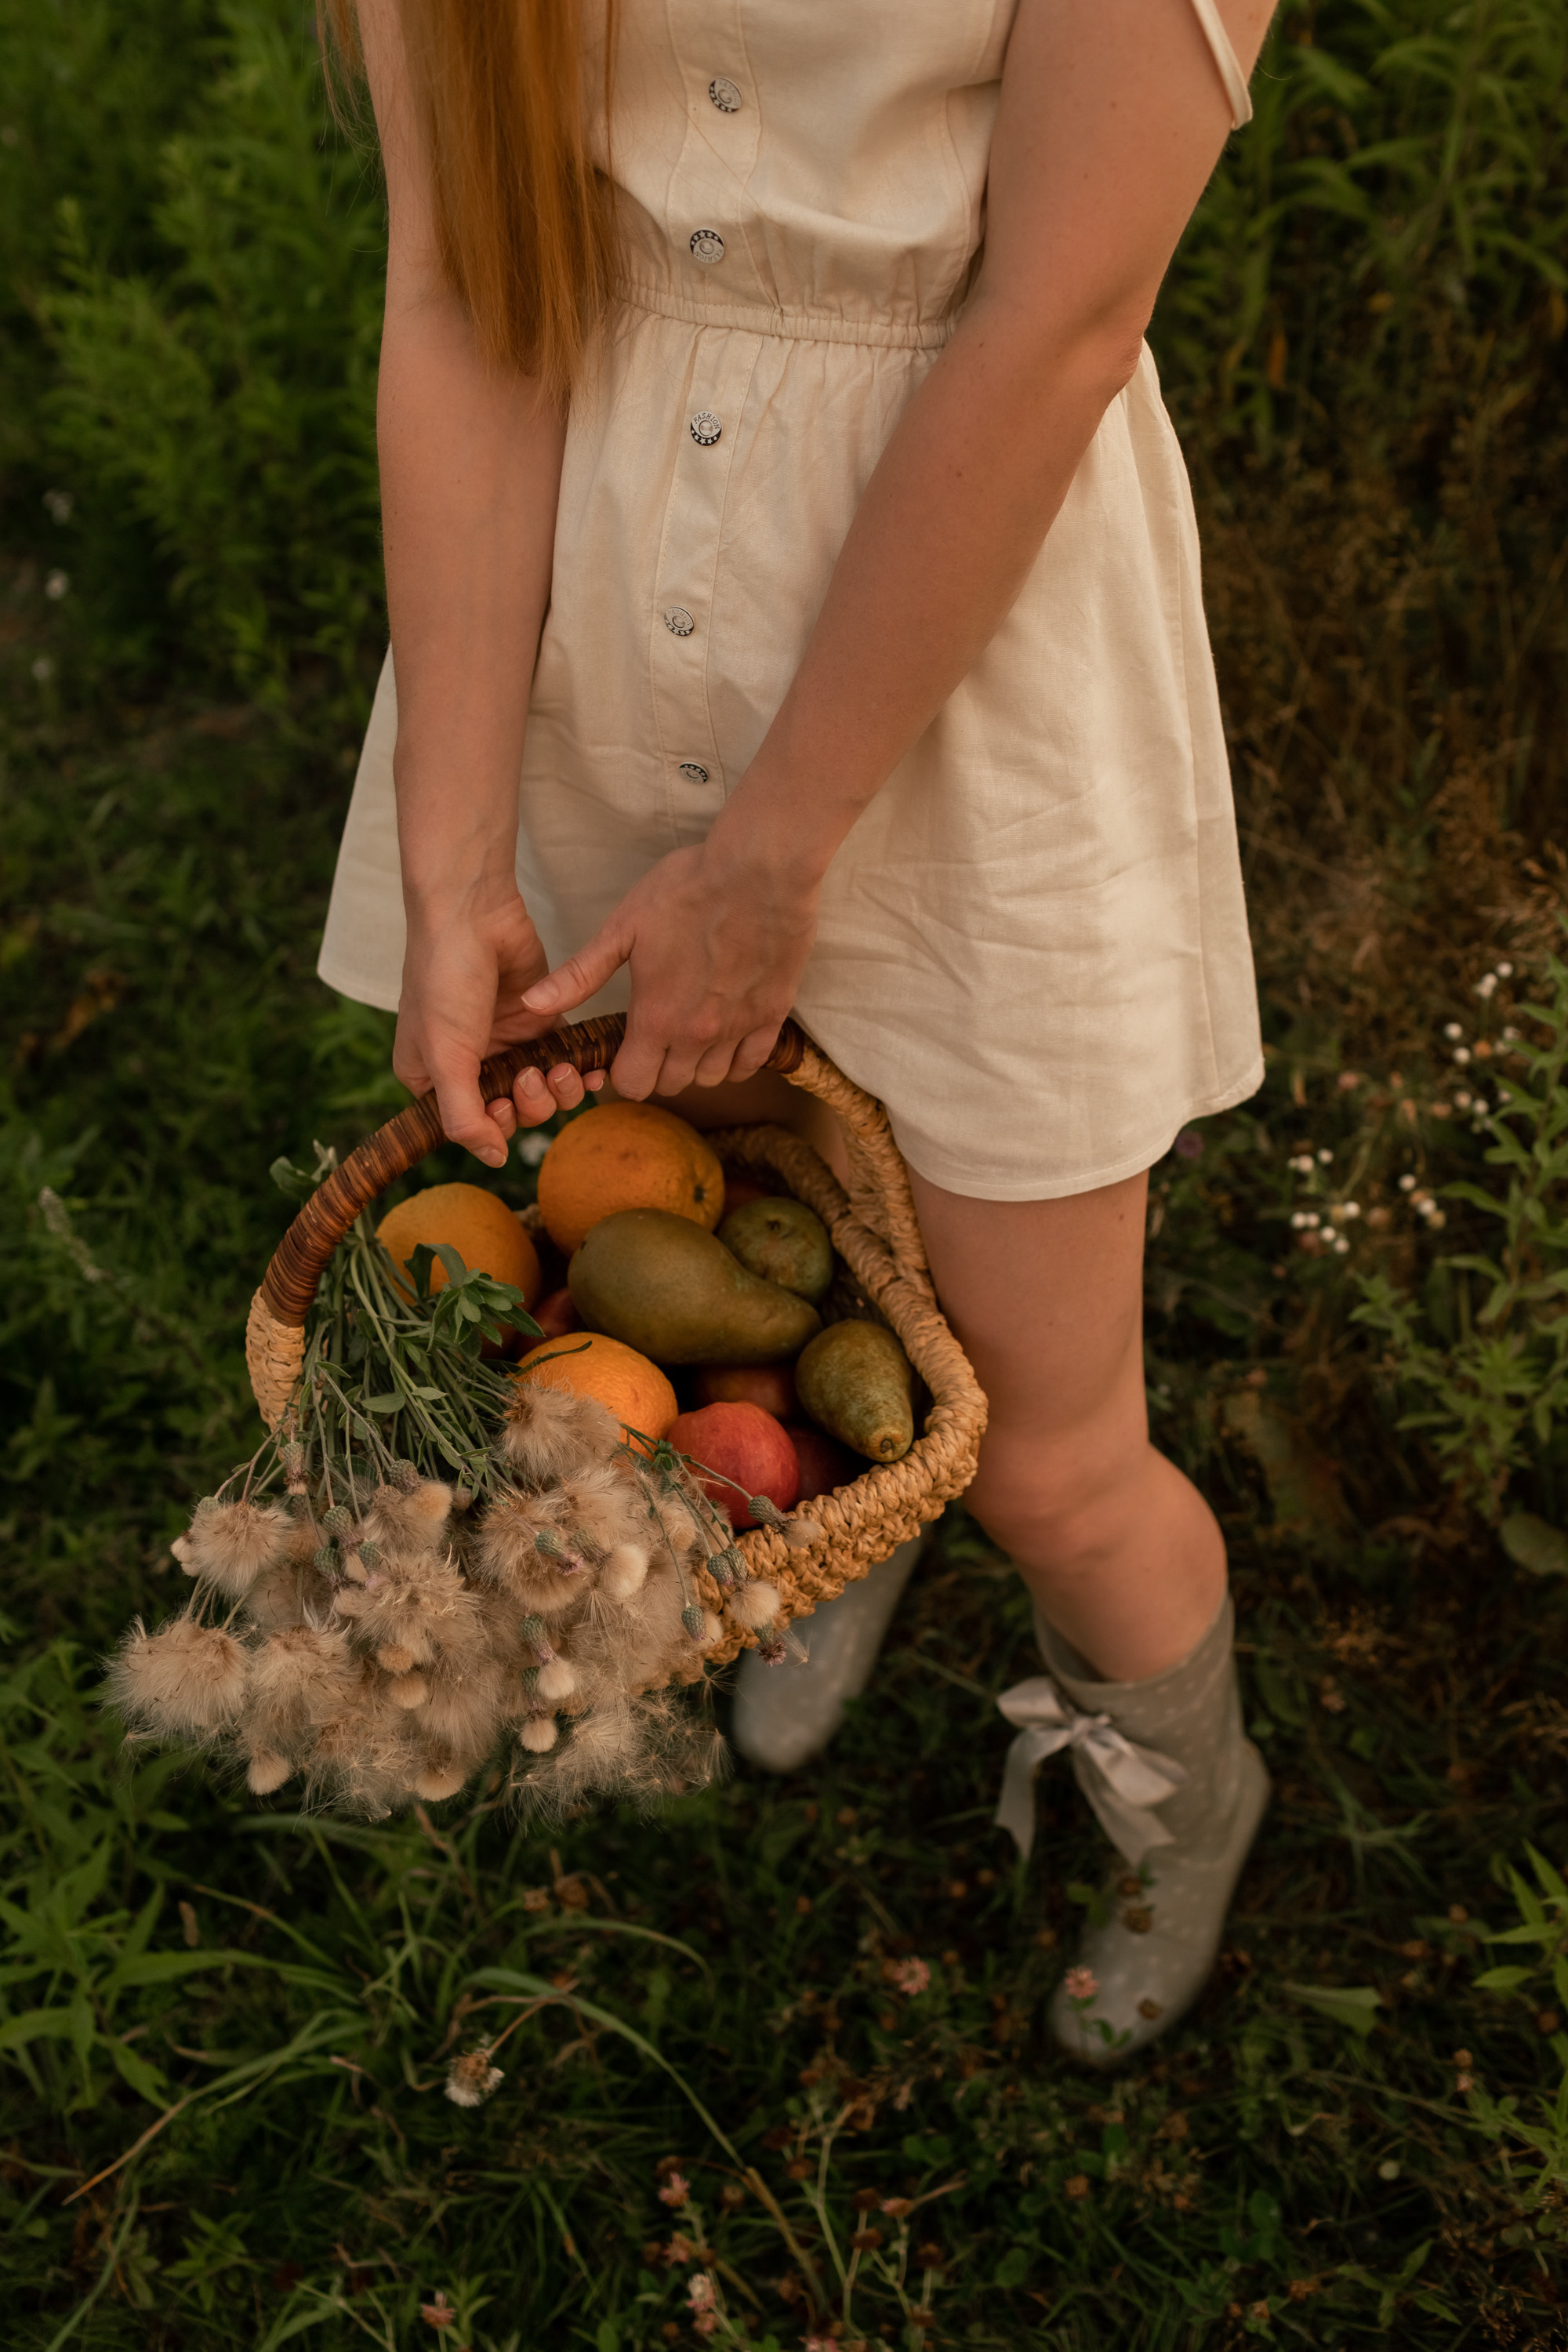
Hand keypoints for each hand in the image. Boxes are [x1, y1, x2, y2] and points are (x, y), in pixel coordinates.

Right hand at [395, 883, 603, 1166]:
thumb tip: (493, 1159)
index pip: (468, 1125)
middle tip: (532, 1078)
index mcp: (432, 1076)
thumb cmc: (446, 979)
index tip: (502, 1105)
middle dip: (531, 1105)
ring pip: (544, 1091)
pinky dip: (580, 1070)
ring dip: (558, 1091)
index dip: (493, 1126)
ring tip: (560, 1069)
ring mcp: (507, 1041)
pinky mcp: (540, 1020)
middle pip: (513, 1113)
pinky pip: (565, 1060)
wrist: (471, 910)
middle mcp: (469, 1064)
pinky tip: (593, 1072)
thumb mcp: (446, 1056)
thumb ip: (464, 1116)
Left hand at [520, 838, 819, 1098]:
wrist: (760, 870)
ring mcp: (738, 1029)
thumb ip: (580, 975)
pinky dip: (735, 1058)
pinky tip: (725, 1032)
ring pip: (711, 1079)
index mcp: (657, 1018)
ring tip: (689, 1032)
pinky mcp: (772, 1016)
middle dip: (657, 1068)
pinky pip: (751, 1064)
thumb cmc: (688, 890)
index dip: (622, 1073)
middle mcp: (697, 1035)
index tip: (624, 1049)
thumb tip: (531, 1004)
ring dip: (696, 1064)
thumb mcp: (624, 927)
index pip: (633, 1085)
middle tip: (655, 1035)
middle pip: (672, 1086)